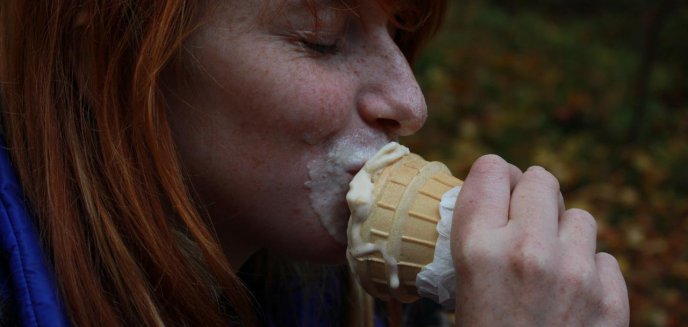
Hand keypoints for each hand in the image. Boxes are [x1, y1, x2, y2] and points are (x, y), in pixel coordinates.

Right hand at [451, 155, 628, 325]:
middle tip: (524, 224)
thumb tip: (502, 192)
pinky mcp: (610, 299)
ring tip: (548, 264)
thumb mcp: (463, 281)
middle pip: (540, 179)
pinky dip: (588, 272)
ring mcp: (575, 275)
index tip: (496, 192)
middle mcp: (528, 253)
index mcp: (479, 248)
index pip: (491, 169)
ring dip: (564, 234)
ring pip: (579, 217)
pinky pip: (604, 259)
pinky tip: (571, 295)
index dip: (494, 178)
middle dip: (531, 197)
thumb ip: (478, 232)